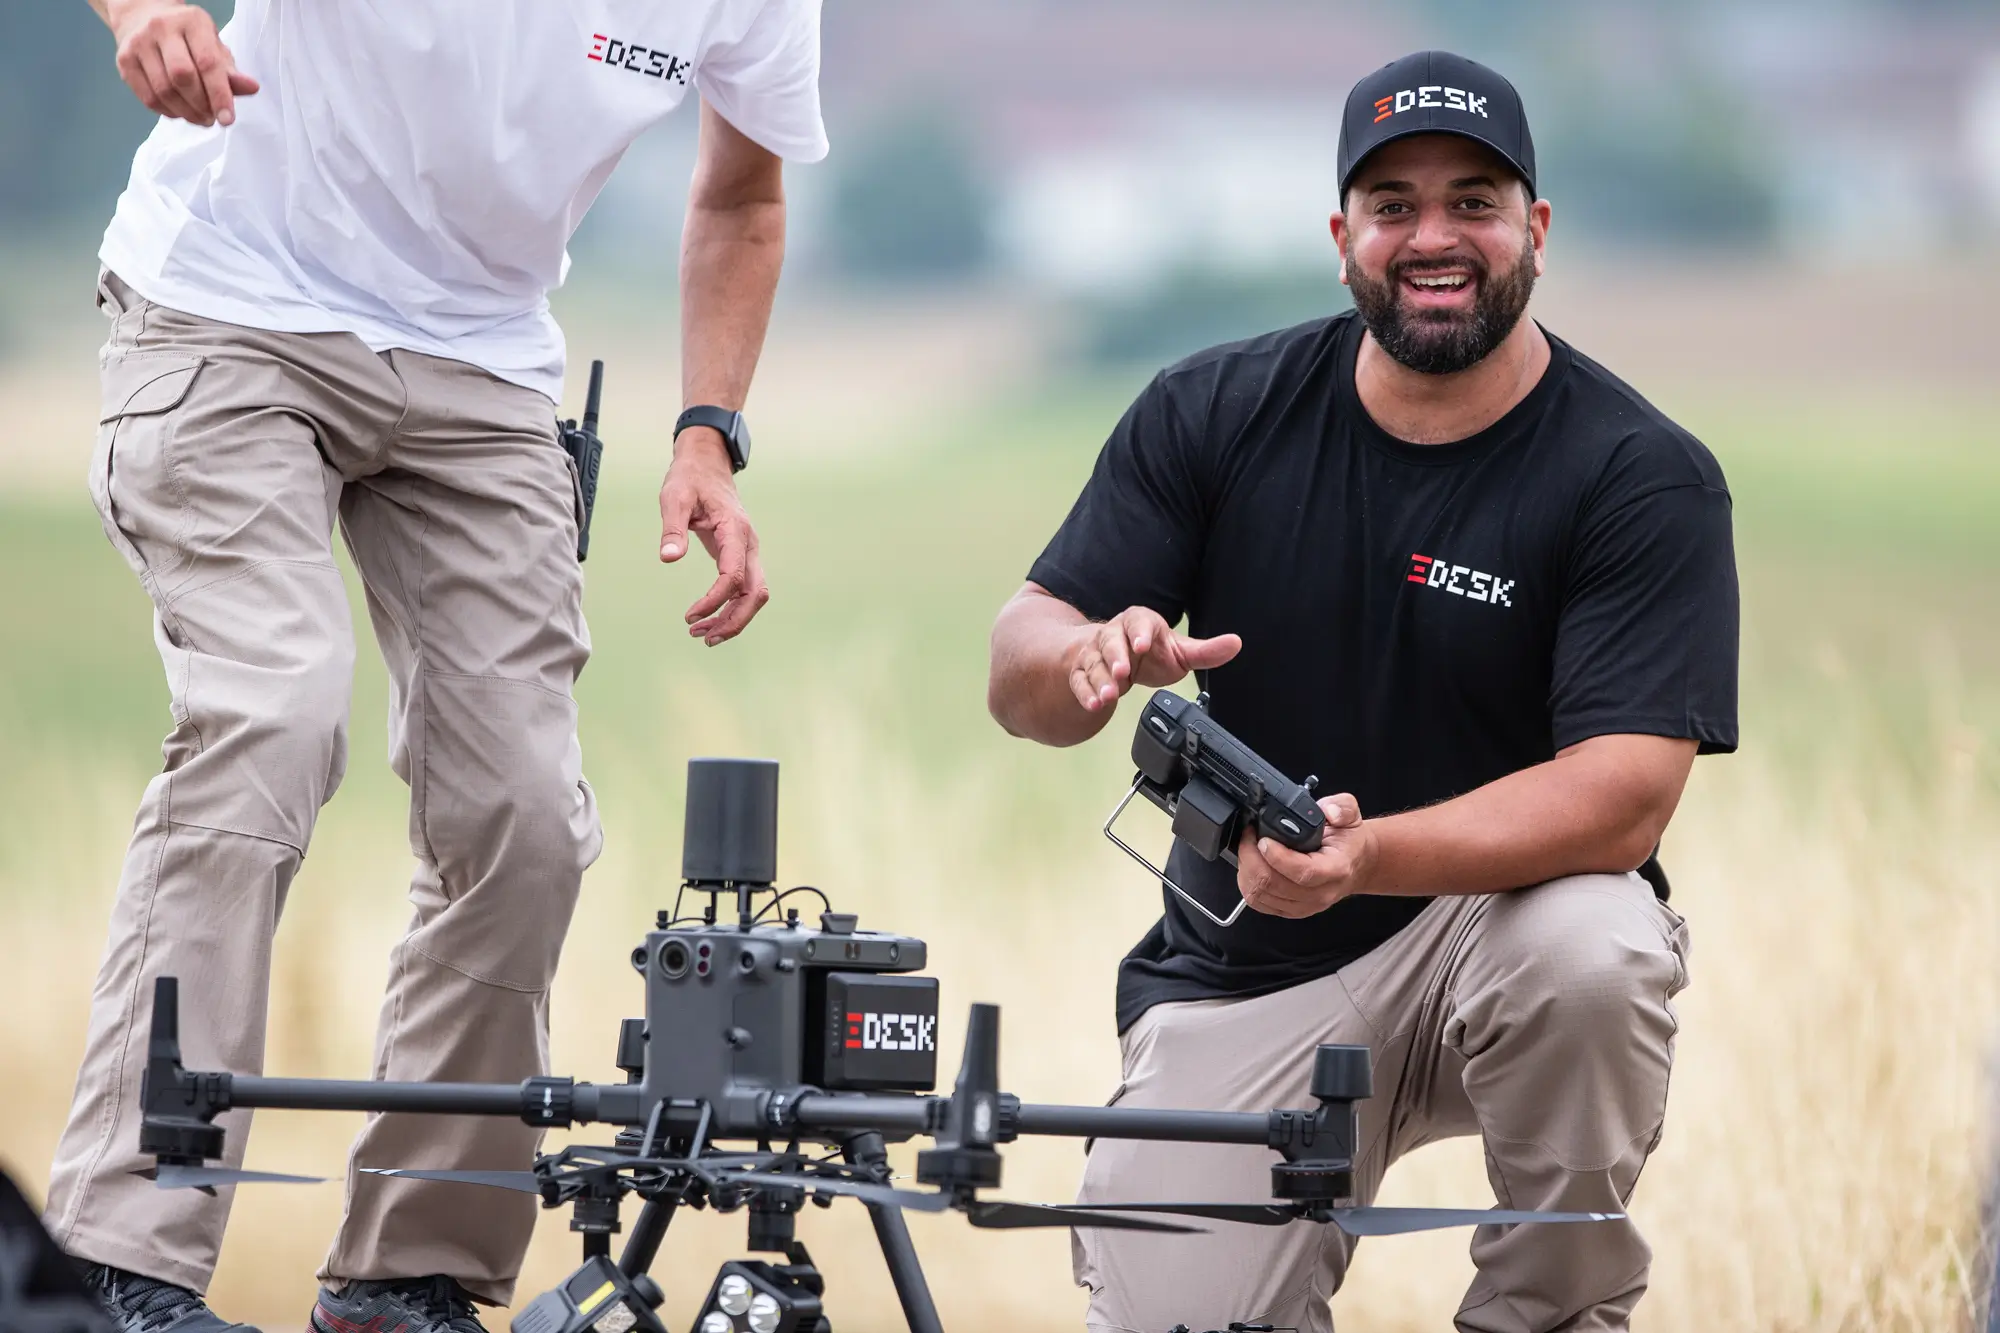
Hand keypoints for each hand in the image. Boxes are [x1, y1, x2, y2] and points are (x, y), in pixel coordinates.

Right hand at [107, 0, 259, 126]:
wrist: (143, 17)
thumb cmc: (188, 38)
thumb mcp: (214, 46)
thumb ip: (230, 70)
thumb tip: (252, 88)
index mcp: (191, 21)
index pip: (207, 63)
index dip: (219, 94)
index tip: (227, 119)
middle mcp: (161, 28)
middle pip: (182, 77)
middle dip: (201, 105)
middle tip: (212, 118)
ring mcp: (138, 43)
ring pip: (163, 90)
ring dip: (186, 113)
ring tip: (200, 118)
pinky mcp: (123, 60)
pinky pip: (147, 97)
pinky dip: (167, 112)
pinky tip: (179, 112)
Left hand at [658, 428, 767, 643]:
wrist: (706, 465)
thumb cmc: (690, 479)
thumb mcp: (674, 497)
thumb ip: (673, 528)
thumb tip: (669, 558)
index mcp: (735, 530)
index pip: (733, 576)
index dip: (714, 600)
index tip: (690, 616)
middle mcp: (748, 543)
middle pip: (755, 593)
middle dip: (733, 620)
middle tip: (703, 638)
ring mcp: (748, 551)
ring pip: (753, 594)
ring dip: (733, 619)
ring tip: (702, 635)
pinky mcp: (740, 556)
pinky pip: (744, 588)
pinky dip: (730, 607)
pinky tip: (708, 618)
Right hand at [1066, 606, 1240, 712]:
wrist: (1115, 657)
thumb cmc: (1151, 653)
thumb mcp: (1179, 651)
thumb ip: (1205, 651)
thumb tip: (1236, 643)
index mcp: (1139, 623)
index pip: (1138, 622)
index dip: (1139, 633)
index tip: (1142, 645)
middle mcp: (1114, 634)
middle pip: (1111, 642)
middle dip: (1116, 657)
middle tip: (1122, 673)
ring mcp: (1095, 653)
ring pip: (1094, 663)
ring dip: (1100, 679)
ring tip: (1108, 696)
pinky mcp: (1082, 671)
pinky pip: (1080, 680)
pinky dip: (1086, 692)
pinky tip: (1094, 703)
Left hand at [1237, 795, 1373, 918]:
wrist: (1355, 864)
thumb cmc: (1348, 842)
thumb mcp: (1350, 814)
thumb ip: (1342, 806)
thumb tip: (1328, 811)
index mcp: (1335, 869)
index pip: (1303, 872)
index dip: (1277, 856)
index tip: (1264, 839)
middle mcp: (1320, 892)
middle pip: (1274, 885)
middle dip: (1252, 857)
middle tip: (1249, 837)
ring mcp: (1304, 905)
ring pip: (1261, 895)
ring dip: (1246, 870)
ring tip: (1248, 849)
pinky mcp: (1290, 910)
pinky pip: (1259, 903)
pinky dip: (1247, 884)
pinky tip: (1251, 866)